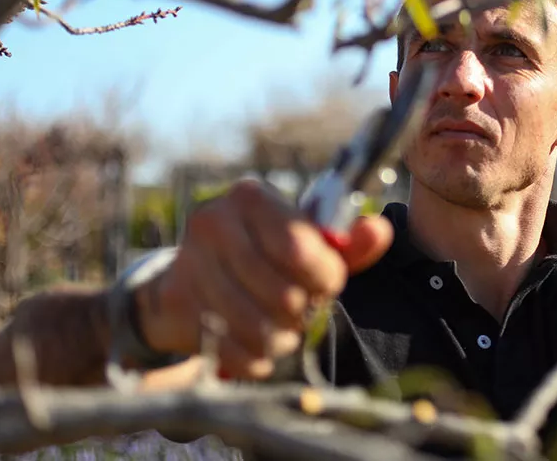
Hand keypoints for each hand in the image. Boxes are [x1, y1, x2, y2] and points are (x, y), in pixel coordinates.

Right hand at [134, 179, 392, 379]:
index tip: (328, 284)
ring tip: (283, 330)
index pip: (300, 249)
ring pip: (257, 328)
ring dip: (281, 339)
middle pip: (282, 295)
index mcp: (251, 197)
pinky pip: (230, 351)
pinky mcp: (177, 304)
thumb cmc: (264, 253)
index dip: (325, 278)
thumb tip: (379, 231)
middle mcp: (214, 222)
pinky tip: (258, 348)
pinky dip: (254, 359)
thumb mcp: (308, 242)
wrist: (191, 274)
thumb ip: (348, 242)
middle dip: (303, 311)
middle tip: (301, 308)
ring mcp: (190, 263)